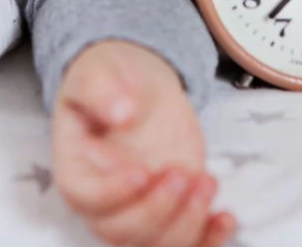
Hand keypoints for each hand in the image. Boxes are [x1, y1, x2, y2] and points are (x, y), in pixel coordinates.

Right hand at [52, 39, 236, 246]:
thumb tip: (121, 113)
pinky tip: (226, 217)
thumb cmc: (110, 80)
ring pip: (156, 244)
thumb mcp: (99, 72)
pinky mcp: (170, 212)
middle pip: (121, 232)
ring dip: (187, 222)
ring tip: (207, 180)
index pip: (85, 197)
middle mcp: (103, 201)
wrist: (137, 87)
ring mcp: (138, 210)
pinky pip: (186, 243)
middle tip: (182, 173)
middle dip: (157, 210)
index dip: (113, 194)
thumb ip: (102, 90)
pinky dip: (208, 240)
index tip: (142, 171)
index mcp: (75, 168)